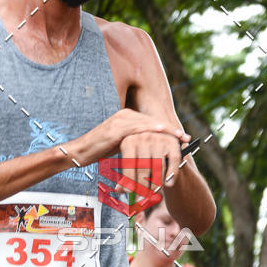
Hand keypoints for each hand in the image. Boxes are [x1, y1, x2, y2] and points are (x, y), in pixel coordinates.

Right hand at [70, 109, 189, 182]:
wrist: (80, 151)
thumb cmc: (99, 150)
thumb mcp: (121, 144)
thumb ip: (134, 142)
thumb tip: (149, 149)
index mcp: (127, 117)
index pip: (151, 123)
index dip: (168, 129)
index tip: (182, 137)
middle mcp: (124, 115)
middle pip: (152, 122)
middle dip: (170, 129)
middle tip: (185, 137)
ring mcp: (120, 120)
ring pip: (147, 123)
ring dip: (165, 130)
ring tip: (179, 136)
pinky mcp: (115, 128)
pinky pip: (137, 127)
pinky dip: (150, 129)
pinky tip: (161, 131)